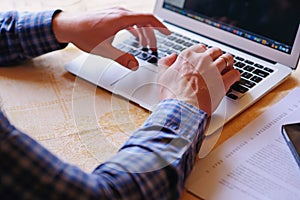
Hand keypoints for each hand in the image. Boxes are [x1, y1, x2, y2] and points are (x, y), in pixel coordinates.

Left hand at [52, 7, 170, 69]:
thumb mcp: (105, 50)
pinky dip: (135, 29)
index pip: (148, 19)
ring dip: (143, 32)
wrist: (67, 25)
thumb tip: (135, 66)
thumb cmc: (83, 35)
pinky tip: (135, 37)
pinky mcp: (111, 15)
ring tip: (145, 45)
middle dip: (152, 34)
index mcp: (122, 18)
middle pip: (144, 21)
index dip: (161, 26)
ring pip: (136, 20)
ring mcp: (115, 12)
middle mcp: (120, 12)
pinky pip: (129, 20)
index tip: (168, 33)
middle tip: (154, 47)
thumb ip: (122, 59)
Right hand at [158, 45, 239, 115]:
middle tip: (217, 62)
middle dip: (217, 56)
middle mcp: (202, 60)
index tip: (203, 59)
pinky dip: (235, 74)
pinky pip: (235, 73)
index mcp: (187, 57)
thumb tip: (172, 57)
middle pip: (215, 51)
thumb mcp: (162, 75)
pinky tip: (234, 77)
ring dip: (228, 62)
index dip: (203, 54)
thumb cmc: (171, 95)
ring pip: (227, 59)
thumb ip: (166, 63)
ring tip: (228, 67)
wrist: (180, 109)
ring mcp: (214, 71)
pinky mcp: (223, 82)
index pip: (200, 48)